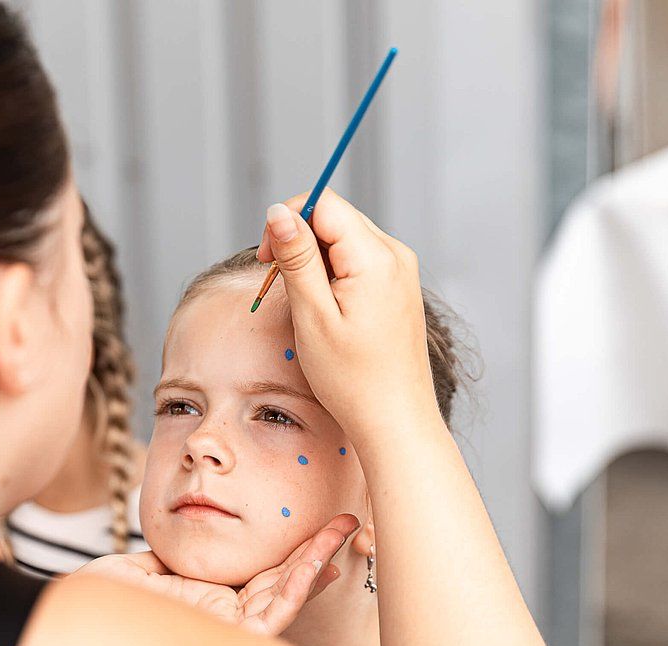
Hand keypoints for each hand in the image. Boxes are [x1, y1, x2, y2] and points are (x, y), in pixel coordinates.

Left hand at [74, 514, 360, 636]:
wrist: (73, 623)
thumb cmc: (98, 607)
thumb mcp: (139, 571)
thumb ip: (167, 559)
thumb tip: (180, 547)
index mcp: (206, 602)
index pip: (260, 575)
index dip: (291, 552)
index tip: (316, 527)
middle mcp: (222, 619)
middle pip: (281, 584)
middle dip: (316, 552)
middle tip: (348, 521)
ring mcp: (227, 635)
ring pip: (285, 599)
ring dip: (317, 565)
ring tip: (344, 531)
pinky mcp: (227, 645)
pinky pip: (272, 618)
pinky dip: (298, 590)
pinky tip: (318, 566)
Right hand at [255, 188, 438, 440]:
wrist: (395, 420)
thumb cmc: (353, 379)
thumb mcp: (313, 315)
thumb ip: (296, 258)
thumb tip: (278, 211)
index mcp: (375, 257)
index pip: (323, 203)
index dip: (286, 221)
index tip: (266, 260)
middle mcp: (395, 254)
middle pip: (334, 217)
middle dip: (299, 241)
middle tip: (280, 286)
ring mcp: (401, 270)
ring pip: (344, 238)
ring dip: (314, 259)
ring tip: (306, 305)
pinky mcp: (398, 286)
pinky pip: (358, 259)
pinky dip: (333, 274)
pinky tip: (326, 310)